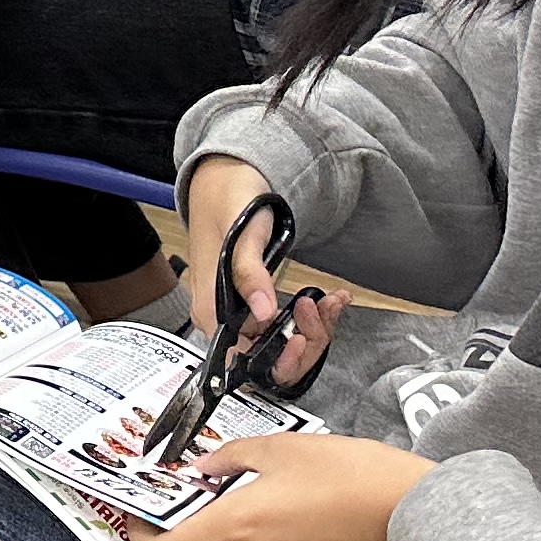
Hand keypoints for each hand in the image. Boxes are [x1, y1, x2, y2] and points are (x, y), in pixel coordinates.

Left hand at [133, 432, 433, 540]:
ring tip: (230, 524)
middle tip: (192, 511)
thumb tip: (204, 467)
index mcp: (235, 529)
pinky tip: (265, 536)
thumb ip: (230, 457)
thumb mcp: (279, 448)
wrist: (408, 510)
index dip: (141, 535)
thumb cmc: (346, 472)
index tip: (142, 513)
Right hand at [179, 151, 341, 387]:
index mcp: (211, 307)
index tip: (301, 339)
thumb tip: (263, 313)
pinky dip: (312, 316)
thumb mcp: (241, 233)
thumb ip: (249, 274)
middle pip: (267, 357)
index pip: (241, 359)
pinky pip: (285, 324)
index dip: (276, 359)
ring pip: (282, 343)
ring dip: (314, 327)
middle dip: (305, 339)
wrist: (225, 180)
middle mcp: (223, 316)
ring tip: (329, 300)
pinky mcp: (255, 304)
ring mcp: (240, 311)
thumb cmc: (227, 201)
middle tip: (322, 307)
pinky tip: (326, 299)